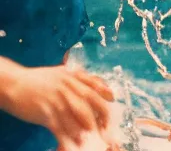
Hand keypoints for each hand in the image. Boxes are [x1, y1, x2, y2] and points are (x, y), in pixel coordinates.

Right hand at [0, 65, 114, 148]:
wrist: (12, 84)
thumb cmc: (37, 80)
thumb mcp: (59, 73)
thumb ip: (78, 78)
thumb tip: (100, 85)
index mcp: (71, 76)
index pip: (93, 83)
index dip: (105, 92)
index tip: (113, 101)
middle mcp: (66, 86)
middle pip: (89, 99)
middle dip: (101, 113)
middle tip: (107, 125)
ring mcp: (56, 98)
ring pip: (77, 113)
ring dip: (88, 125)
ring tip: (94, 135)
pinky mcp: (45, 111)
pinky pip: (61, 125)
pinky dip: (70, 133)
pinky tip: (76, 140)